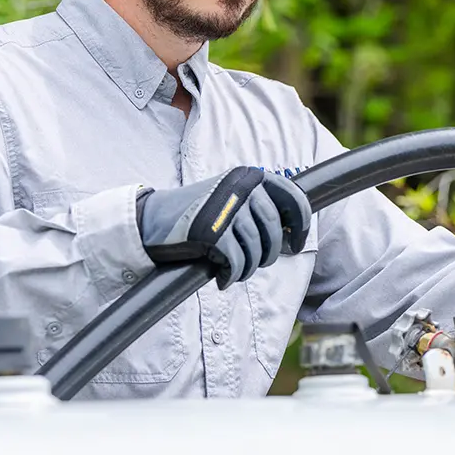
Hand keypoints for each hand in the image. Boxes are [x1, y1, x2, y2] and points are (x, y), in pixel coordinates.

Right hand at [135, 167, 311, 288]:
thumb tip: (294, 231)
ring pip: (257, 249)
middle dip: (270, 253)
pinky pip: (237, 263)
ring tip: (236, 270)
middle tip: (258, 262)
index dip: (302, 224)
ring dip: (249, 267)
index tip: (298, 243)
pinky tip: (222, 278)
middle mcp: (241, 188)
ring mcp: (226, 209)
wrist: (153, 220)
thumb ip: (259, 204)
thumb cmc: (198, 213)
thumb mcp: (232, 197)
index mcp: (249, 176)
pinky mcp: (212, 232)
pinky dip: (232, 276)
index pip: (293, 197)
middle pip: (274, 229)